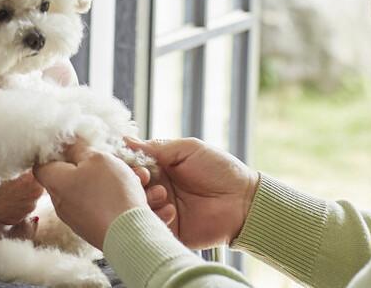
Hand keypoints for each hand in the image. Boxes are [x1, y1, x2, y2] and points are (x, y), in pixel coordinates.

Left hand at [34, 140, 168, 249]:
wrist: (129, 235)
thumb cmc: (111, 193)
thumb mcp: (97, 158)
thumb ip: (79, 147)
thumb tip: (68, 140)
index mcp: (55, 182)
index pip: (41, 163)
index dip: (55, 149)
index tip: (73, 141)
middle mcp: (60, 202)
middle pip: (68, 175)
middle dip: (90, 163)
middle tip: (110, 156)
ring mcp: (76, 218)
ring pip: (89, 189)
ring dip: (109, 178)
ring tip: (134, 174)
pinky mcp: (92, 228)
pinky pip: (100, 204)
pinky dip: (114, 195)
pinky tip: (135, 190)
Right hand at [131, 138, 259, 248]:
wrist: (243, 200)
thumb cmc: (220, 170)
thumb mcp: (188, 150)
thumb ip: (157, 147)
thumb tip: (126, 140)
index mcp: (161, 168)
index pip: (134, 166)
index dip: (129, 165)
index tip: (135, 164)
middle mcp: (159, 189)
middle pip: (132, 188)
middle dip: (134, 183)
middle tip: (144, 179)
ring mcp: (163, 210)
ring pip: (138, 208)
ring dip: (145, 200)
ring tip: (162, 194)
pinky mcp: (170, 230)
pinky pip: (153, 226)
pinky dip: (157, 218)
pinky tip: (172, 211)